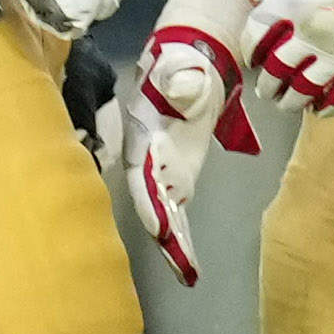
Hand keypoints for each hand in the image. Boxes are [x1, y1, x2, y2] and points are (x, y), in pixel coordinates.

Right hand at [105, 0, 256, 282]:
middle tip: (181, 264)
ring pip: (161, 210)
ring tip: (188, 273)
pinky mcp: (176, 174)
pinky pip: (175, 209)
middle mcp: (144, 158)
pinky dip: (180, 234)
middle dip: (163, 232)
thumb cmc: (183, 62)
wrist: (188, 61)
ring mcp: (159, 169)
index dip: (150, 200)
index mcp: (143, 134)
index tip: (160, 227)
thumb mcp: (182, 66)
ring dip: (173, 241)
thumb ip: (181, 79)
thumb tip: (183, 87)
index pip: (143, 172)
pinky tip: (189, 262)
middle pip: (149, 200)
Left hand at [241, 0, 333, 110]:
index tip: (252, 57)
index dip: (250, 47)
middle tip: (265, 88)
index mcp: (296, 1)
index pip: (255, 33)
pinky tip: (319, 108)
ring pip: (302, 91)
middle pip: (275, 70)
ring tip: (287, 103)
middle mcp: (312, 34)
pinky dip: (326, 108)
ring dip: (290, 101)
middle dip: (266, 83)